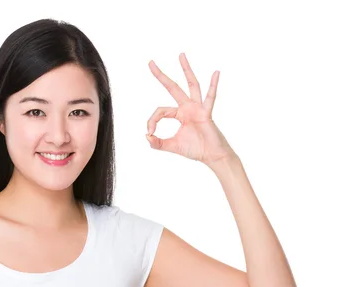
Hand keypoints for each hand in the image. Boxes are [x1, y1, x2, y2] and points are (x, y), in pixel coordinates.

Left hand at [146, 53, 237, 167]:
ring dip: (186, 70)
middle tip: (150, 62)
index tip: (150, 133)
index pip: (160, 110)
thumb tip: (145, 136)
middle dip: (161, 75)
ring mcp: (198, 108)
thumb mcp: (172, 146)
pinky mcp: (206, 113)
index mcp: (180, 114)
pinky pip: (210, 98)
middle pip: (172, 87)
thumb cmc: (196, 149)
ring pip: (191, 85)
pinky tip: (216, 73)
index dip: (152, 121)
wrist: (212, 156)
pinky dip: (213, 86)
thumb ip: (157, 143)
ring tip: (180, 55)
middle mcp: (188, 107)